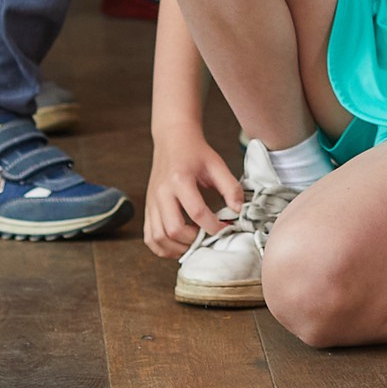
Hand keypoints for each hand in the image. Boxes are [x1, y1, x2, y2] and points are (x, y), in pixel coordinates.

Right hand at [143, 135, 244, 257]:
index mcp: (180, 180)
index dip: (214, 226)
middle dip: (194, 240)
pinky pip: (149, 237)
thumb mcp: (217, 164)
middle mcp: (162, 192)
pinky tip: (178, 245)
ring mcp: (152, 202)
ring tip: (194, 244)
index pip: (197, 212)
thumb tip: (239, 211)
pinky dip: (162, 248)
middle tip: (207, 237)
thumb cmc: (195, 152)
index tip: (225, 228)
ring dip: (177, 248)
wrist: (172, 139)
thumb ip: (230, 187)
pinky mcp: (148, 208)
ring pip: (158, 237)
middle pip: (174, 229)